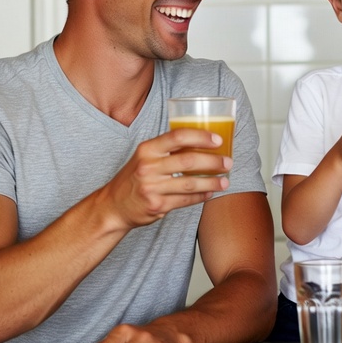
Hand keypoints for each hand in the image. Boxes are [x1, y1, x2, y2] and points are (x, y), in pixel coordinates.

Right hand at [100, 129, 231, 230]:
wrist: (113, 206)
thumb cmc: (135, 177)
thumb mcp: (145, 157)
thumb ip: (167, 150)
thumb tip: (202, 142)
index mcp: (147, 149)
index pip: (177, 137)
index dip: (201, 137)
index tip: (218, 140)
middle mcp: (148, 167)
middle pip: (188, 161)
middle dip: (213, 162)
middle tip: (228, 162)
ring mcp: (152, 188)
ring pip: (190, 183)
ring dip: (212, 182)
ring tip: (225, 181)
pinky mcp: (157, 205)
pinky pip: (185, 200)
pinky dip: (201, 196)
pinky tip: (210, 193)